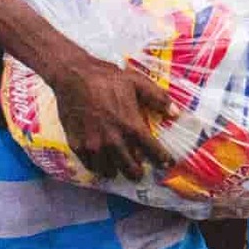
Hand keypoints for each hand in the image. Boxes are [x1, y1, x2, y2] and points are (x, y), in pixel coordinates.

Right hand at [51, 56, 178, 180]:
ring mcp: (94, 145)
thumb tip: (176, 113)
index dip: (162, 159)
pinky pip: (90, 166)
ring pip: (109, 171)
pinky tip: (100, 163)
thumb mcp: (136, 81)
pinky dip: (98, 167)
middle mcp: (113, 140)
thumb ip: (157, 98)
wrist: (73, 76)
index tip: (166, 163)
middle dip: (138, 173)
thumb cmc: (106, 77)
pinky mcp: (77, 145)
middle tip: (140, 171)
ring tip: (119, 168)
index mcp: (131, 125)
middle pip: (130, 168)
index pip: (152, 151)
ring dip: (117, 171)